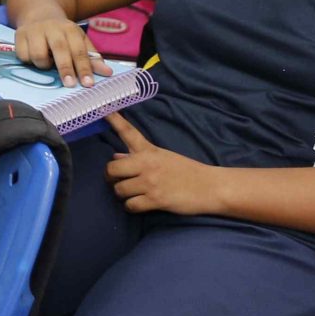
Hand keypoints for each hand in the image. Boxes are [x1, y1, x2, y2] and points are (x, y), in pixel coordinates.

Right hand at [14, 11, 109, 87]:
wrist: (39, 13)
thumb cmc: (62, 34)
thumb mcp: (79, 41)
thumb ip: (92, 58)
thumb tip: (107, 73)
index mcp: (70, 29)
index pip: (79, 50)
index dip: (84, 68)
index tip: (88, 84)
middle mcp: (52, 27)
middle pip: (59, 50)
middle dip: (65, 68)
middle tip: (70, 84)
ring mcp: (34, 30)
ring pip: (38, 55)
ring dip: (43, 65)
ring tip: (48, 63)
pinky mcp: (19, 34)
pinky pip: (23, 56)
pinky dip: (29, 60)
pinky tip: (34, 56)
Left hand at [104, 113, 225, 216]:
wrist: (211, 187)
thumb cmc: (187, 171)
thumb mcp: (163, 158)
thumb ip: (138, 157)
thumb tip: (115, 155)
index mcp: (149, 151)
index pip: (128, 132)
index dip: (115, 120)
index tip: (103, 109)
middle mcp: (147, 164)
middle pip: (111, 169)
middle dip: (111, 177)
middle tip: (117, 181)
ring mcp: (150, 182)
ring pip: (119, 190)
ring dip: (123, 194)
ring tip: (133, 194)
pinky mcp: (156, 199)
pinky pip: (130, 205)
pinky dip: (132, 207)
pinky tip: (139, 204)